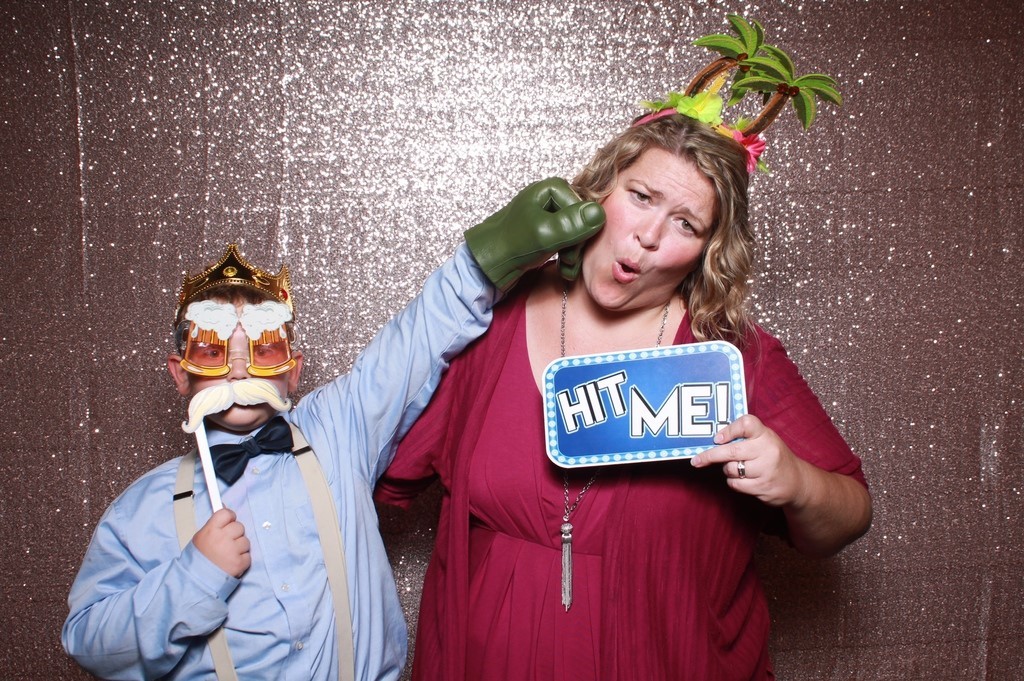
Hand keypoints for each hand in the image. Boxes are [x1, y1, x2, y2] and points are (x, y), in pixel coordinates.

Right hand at [193, 508, 250, 577]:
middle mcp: (222, 538)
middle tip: (226, 543)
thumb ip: (214, 524)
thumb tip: (225, 507)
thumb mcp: (201, 537)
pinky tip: (232, 562)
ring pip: (246, 541)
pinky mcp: (239, 563)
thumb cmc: (199, 558)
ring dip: (239, 547)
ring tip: (228, 555)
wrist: (197, 580)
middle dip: (235, 534)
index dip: (229, 517)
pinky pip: (248, 555)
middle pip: (239, 527)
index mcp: (210, 530)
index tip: (228, 522)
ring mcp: (232, 551)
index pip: (226, 513)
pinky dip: (242, 559)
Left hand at [464, 177, 604, 291]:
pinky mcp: (545, 232)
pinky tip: (565, 270)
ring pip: (576, 233)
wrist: (485, 266)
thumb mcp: (545, 235)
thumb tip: (599, 213)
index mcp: (549, 189)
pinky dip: (568, 257)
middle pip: (581, 220)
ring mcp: (547, 216)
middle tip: (569, 263)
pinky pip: (567, 241)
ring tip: (567, 269)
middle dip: (579, 245)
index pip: (583, 207)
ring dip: (575, 254)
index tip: (572, 251)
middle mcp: (549, 199)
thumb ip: (573, 224)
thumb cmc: (510, 246)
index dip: (582, 231)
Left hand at [690, 414, 808, 508]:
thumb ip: (744, 437)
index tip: (716, 438)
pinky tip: (743, 479)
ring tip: (738, 468)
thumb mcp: (765, 440)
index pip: (746, 424)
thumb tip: (714, 439)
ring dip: (728, 470)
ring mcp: (766, 470)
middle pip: (731, 451)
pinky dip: (734, 482)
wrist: (798, 482)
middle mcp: (768, 450)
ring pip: (731, 469)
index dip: (729, 430)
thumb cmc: (773, 456)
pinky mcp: (763, 487)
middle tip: (697, 460)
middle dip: (710, 456)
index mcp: (766, 435)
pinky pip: (736, 484)